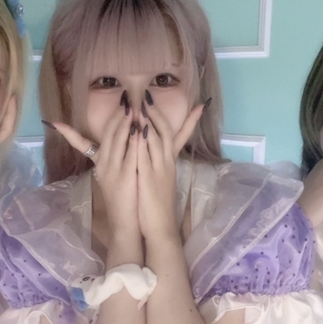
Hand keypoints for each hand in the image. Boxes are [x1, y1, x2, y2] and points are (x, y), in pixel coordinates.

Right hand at [47, 93, 139, 240]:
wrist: (124, 222)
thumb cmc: (122, 199)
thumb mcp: (113, 176)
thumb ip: (114, 159)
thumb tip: (121, 143)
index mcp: (102, 162)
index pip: (105, 134)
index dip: (113, 117)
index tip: (121, 102)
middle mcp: (105, 163)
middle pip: (111, 133)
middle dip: (120, 115)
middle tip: (128, 98)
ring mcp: (114, 170)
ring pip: (118, 141)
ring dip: (125, 123)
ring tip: (133, 107)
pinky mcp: (125, 177)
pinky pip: (129, 155)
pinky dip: (134, 141)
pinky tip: (140, 130)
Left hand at [137, 93, 204, 242]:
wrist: (160, 226)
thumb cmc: (157, 205)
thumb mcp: (158, 180)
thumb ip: (154, 164)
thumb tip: (150, 152)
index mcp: (168, 163)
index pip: (178, 136)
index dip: (184, 119)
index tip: (185, 103)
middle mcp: (166, 163)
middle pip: (165, 132)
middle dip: (156, 113)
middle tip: (147, 96)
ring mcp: (159, 170)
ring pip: (157, 140)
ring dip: (149, 122)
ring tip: (141, 106)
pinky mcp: (150, 178)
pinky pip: (147, 155)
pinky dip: (143, 141)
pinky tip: (137, 129)